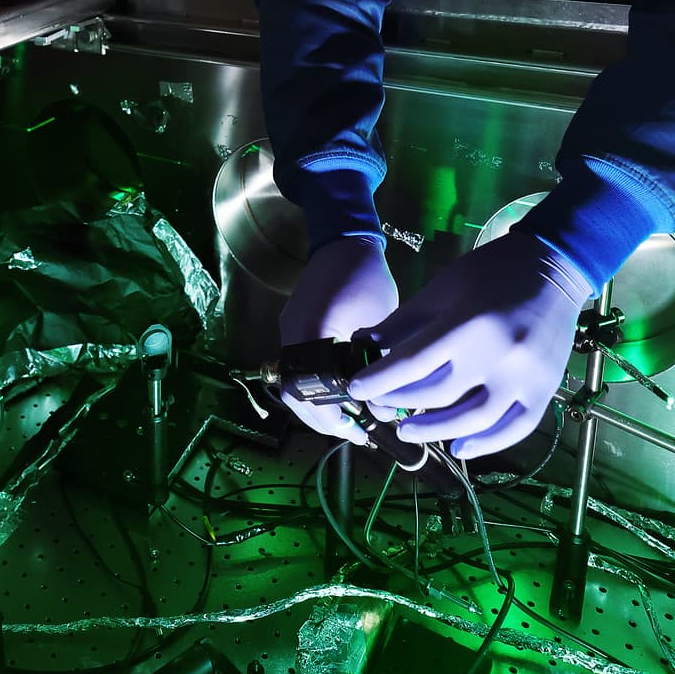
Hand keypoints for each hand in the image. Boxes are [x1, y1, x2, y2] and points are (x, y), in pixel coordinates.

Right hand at [277, 235, 398, 445]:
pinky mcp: (291, 327)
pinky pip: (296, 367)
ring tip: (346, 419)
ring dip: (316, 405)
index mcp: (315, 334)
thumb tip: (387, 405)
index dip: (332, 417)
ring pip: (292, 383)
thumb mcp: (382, 323)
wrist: (342, 241)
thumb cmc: (365, 277)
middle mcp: (293, 335)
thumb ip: (378, 362)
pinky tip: (337, 394)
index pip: (314, 390)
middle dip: (322, 419)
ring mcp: (288, 331)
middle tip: (353, 432)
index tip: (358, 431)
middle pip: (295, 394)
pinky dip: (313, 387)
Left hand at [348, 232, 591, 458]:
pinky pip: (514, 429)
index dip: (380, 380)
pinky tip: (460, 447)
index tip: (357, 389)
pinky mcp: (544, 390)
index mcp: (467, 325)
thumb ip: (403, 321)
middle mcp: (497, 356)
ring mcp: (524, 378)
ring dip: (434, 431)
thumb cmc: (488, 274)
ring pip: (472, 421)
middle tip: (380, 407)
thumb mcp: (440, 289)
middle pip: (438, 395)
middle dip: (401, 403)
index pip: (412, 364)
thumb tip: (364, 344)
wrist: (551, 268)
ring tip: (407, 430)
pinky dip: (487, 444)